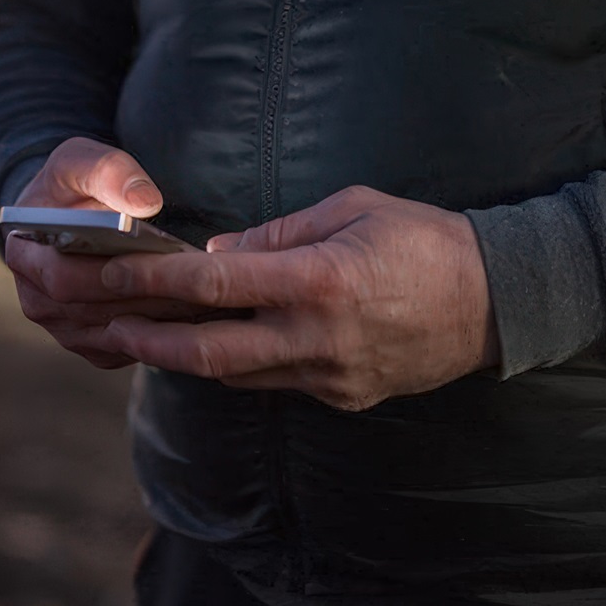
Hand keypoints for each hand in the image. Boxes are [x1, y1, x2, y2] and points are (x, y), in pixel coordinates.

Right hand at [4, 137, 216, 368]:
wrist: (67, 216)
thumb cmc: (72, 187)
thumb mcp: (81, 160)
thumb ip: (107, 171)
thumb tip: (143, 203)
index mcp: (25, 254)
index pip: (62, 275)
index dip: (109, 272)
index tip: (157, 259)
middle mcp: (38, 300)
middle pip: (90, 310)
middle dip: (142, 297)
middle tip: (195, 286)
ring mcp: (64, 329)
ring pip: (113, 335)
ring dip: (156, 320)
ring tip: (203, 300)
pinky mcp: (91, 345)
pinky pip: (125, 350)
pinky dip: (159, 337)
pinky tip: (192, 317)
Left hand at [93, 186, 499, 409]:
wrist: (500, 301)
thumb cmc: (426, 239)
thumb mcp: (351, 208)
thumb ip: (278, 233)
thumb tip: (218, 254)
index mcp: (319, 280)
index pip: (215, 286)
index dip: (155, 282)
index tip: (112, 274)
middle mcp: (318, 336)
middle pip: (210, 353)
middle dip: (149, 342)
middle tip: (106, 328)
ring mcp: (330, 375)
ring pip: (237, 376)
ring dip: (187, 359)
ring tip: (147, 338)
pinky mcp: (344, 396)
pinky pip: (275, 384)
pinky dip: (239, 366)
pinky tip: (218, 347)